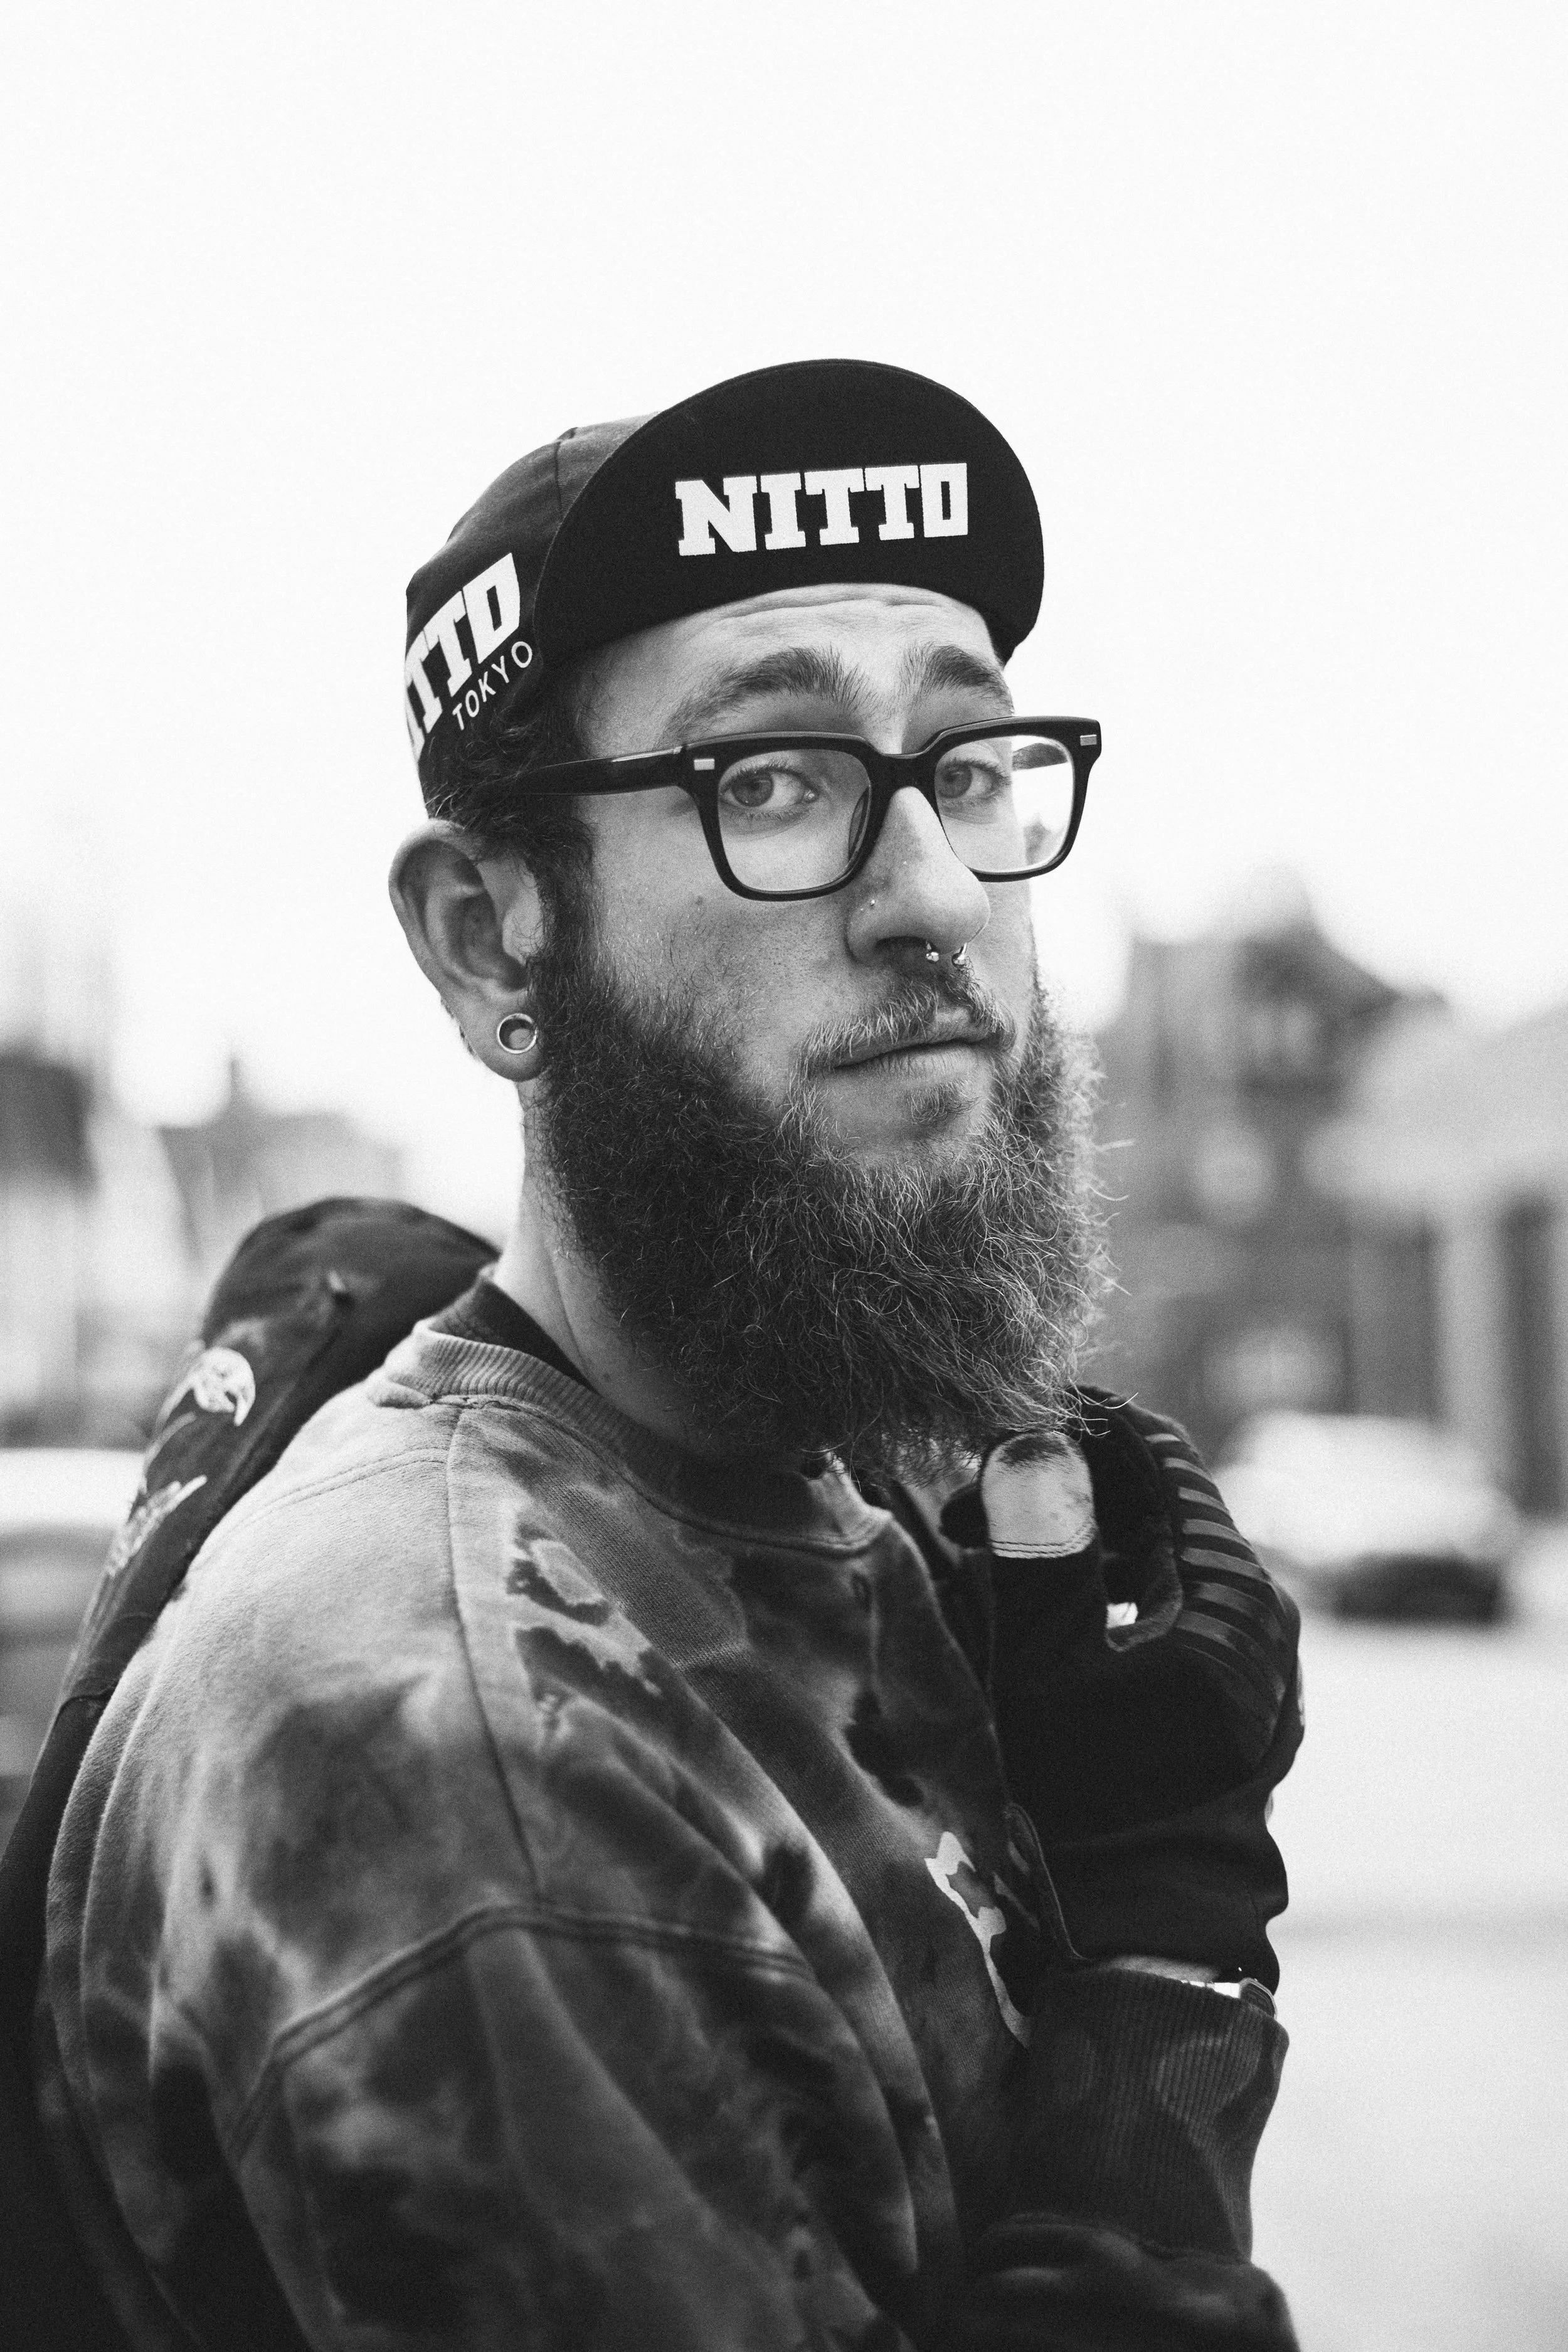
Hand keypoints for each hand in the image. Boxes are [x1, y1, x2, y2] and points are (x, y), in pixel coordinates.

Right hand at [950, 1396, 1302, 1986]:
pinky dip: (1103, 1589)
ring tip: (981, 1559)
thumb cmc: (1091, 1807)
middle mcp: (1264, 1611)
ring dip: (1072, 1540)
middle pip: (1157, 1503)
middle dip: (1058, 1489)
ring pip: (1157, 1554)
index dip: (1073, 1427)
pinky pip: (1167, 1604)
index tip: (988, 1430)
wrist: (1146, 1935)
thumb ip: (1041, 1550)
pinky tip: (1035, 1608)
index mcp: (1236, 1592)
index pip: (1160, 1457)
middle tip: (961, 1507)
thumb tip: (1033, 1442)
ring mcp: (1255, 1655)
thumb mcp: (1046, 1670)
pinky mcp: (1234, 1692)